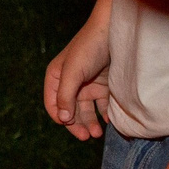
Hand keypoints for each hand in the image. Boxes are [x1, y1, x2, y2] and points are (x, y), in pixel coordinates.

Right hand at [45, 16, 114, 139]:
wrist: (114, 32)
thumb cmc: (89, 48)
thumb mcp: (73, 72)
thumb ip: (66, 96)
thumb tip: (62, 119)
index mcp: (56, 78)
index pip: (53, 104)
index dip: (60, 117)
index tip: (70, 126)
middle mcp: (70, 83)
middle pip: (70, 110)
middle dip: (77, 124)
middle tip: (87, 136)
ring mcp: (88, 85)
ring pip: (87, 110)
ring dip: (91, 123)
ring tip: (98, 133)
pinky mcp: (105, 86)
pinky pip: (103, 105)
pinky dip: (105, 115)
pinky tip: (110, 122)